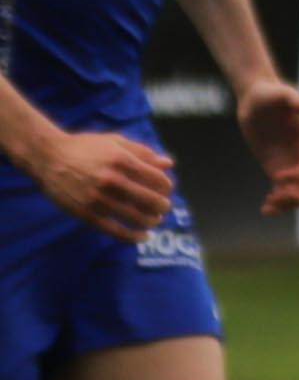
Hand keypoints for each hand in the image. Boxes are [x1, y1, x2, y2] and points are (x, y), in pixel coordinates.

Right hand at [34, 130, 176, 240]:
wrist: (48, 157)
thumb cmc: (84, 147)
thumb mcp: (114, 142)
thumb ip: (143, 153)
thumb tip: (168, 164)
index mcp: (122, 160)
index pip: (157, 180)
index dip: (166, 187)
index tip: (165, 189)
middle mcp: (112, 180)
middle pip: (151, 200)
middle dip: (163, 206)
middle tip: (163, 206)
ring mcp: (99, 199)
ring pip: (137, 217)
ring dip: (152, 221)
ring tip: (154, 219)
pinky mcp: (87, 214)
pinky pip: (116, 231)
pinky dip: (134, 237)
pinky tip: (143, 236)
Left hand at [236, 77, 298, 213]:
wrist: (257, 99)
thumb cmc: (271, 94)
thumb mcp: (284, 95)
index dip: (298, 176)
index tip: (277, 177)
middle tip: (278, 197)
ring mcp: (292, 165)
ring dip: (288, 204)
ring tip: (268, 206)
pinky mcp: (277, 169)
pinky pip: (284, 192)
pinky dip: (278, 204)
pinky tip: (265, 207)